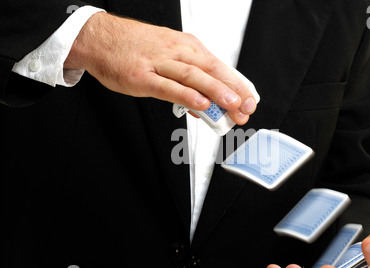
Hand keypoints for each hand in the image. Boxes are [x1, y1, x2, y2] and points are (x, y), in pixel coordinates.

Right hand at [64, 12, 256, 124]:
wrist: (100, 38)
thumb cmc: (135, 47)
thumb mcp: (168, 55)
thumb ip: (188, 81)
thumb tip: (207, 103)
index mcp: (187, 47)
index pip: (219, 66)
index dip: (237, 84)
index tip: (249, 100)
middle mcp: (177, 52)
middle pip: (212, 70)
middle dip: (233, 90)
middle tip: (246, 107)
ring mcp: (159, 63)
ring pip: (193, 76)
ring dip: (215, 90)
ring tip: (232, 104)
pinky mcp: (142, 77)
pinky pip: (167, 86)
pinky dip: (186, 94)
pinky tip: (200, 103)